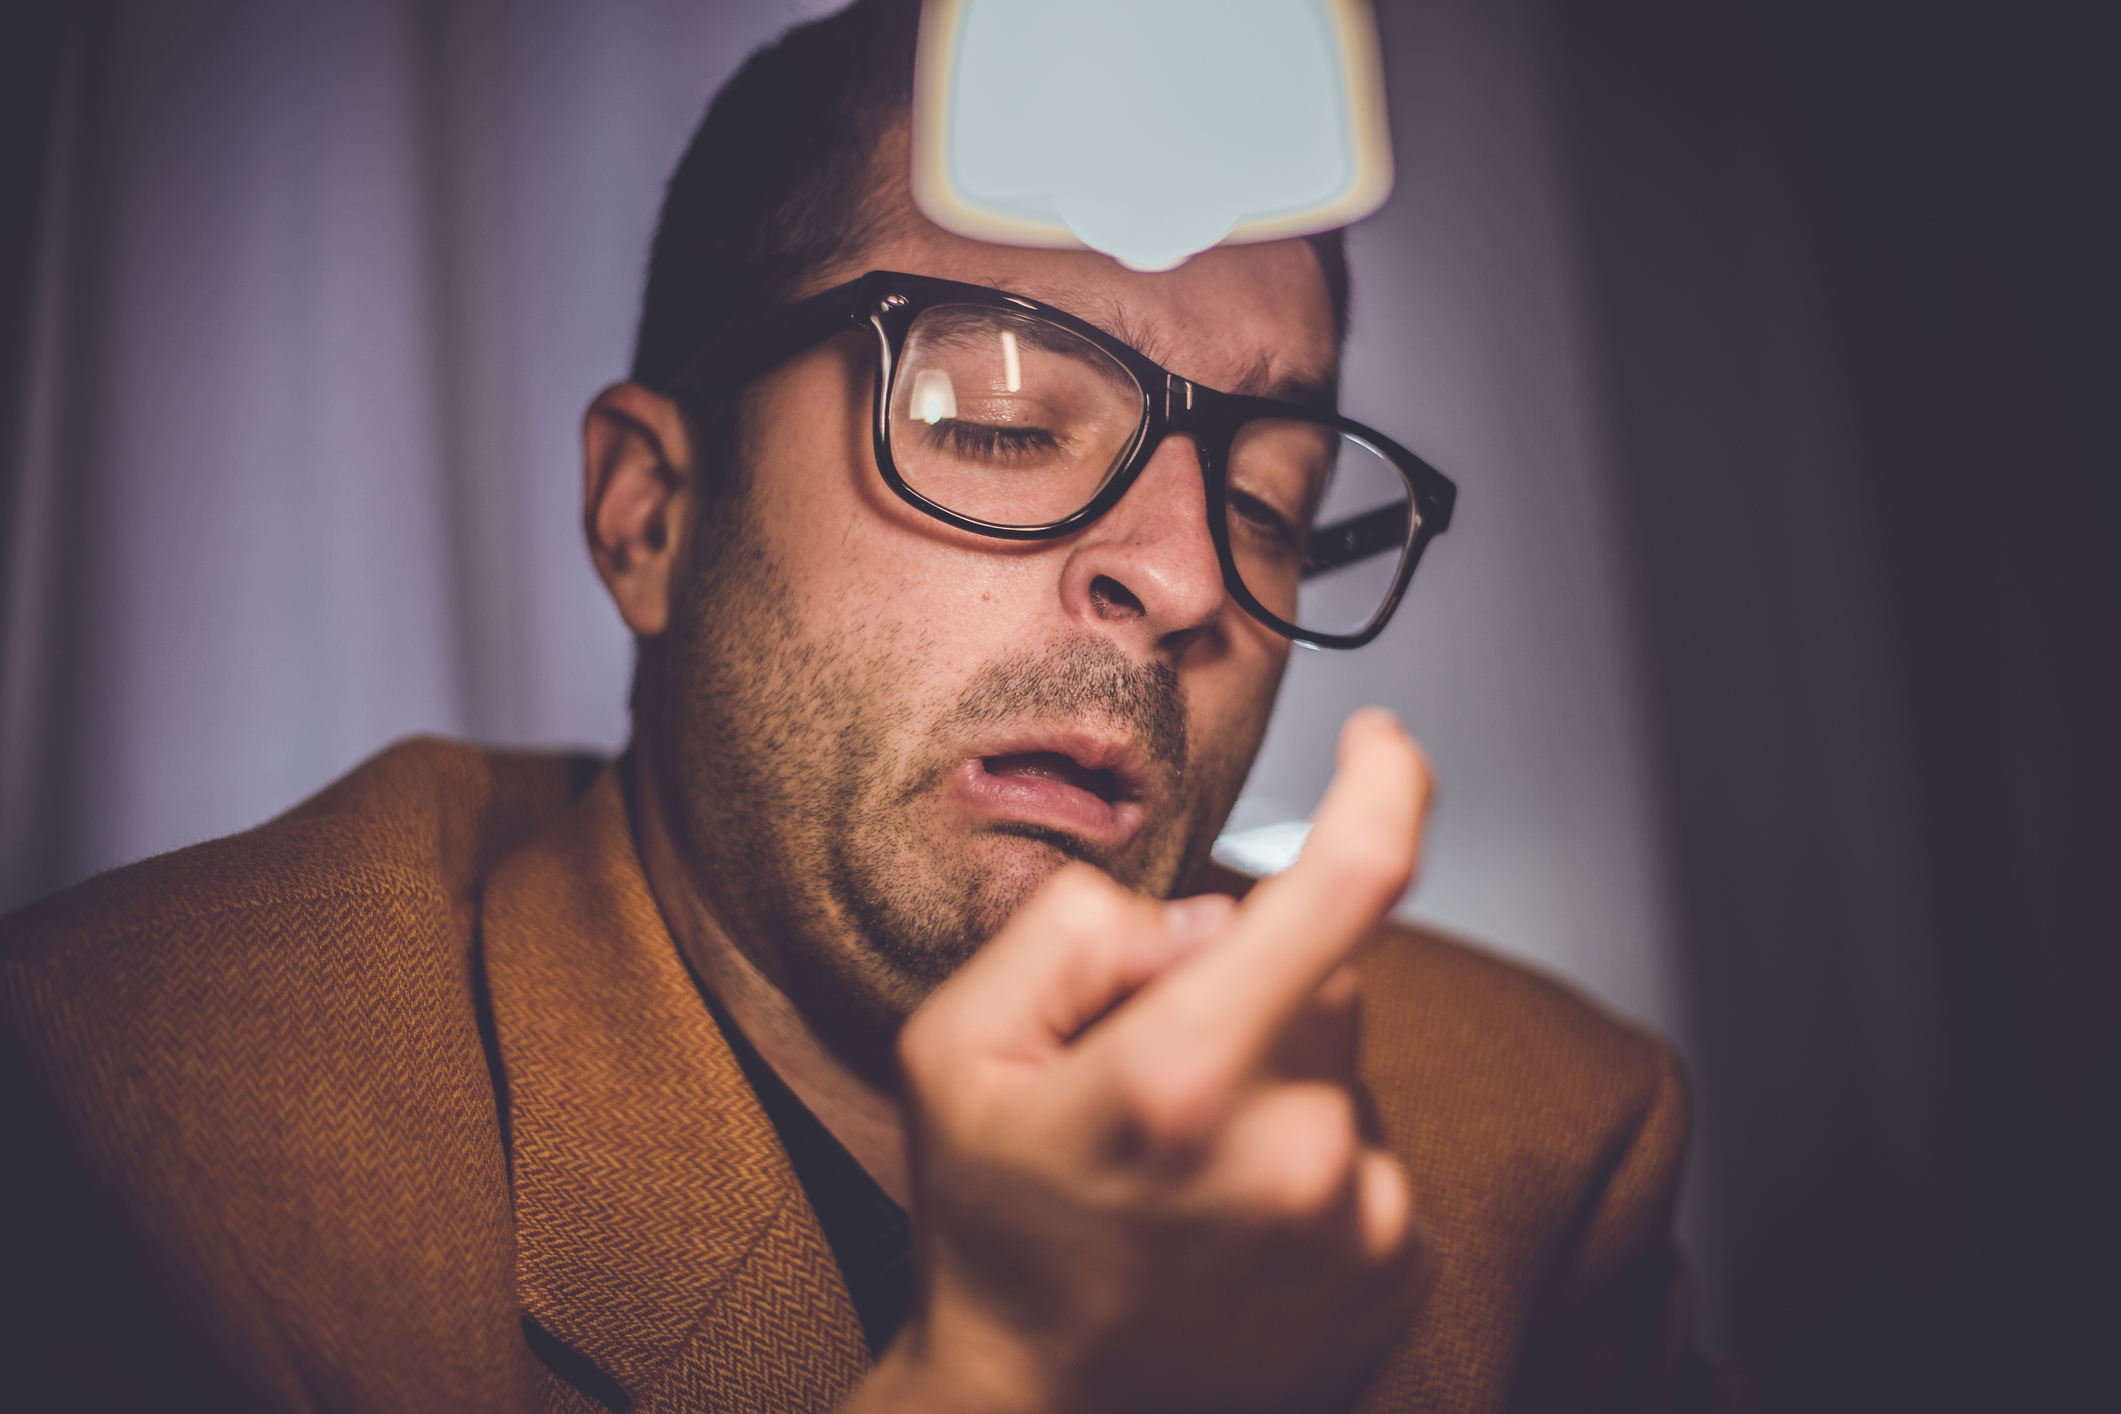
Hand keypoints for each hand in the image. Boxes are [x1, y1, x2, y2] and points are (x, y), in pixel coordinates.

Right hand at [851, 710, 1436, 1413]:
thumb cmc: (991, 1232)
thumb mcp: (952, 1047)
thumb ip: (1076, 934)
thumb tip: (1215, 923)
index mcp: (1185, 1077)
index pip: (1345, 886)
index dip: (1384, 786)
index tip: (1383, 744)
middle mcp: (1300, 1151)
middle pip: (1328, 973)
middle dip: (1253, 987)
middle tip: (1153, 1080)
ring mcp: (1363, 1223)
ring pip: (1350, 1064)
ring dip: (1283, 1080)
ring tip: (1187, 1174)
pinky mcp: (1399, 1271)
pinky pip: (1374, 1147)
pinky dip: (1315, 1157)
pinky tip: (1233, 1222)